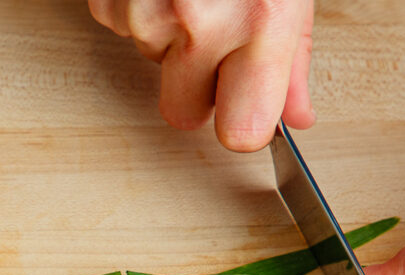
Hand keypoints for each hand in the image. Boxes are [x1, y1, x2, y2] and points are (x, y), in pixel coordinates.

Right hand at [88, 0, 315, 151]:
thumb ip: (293, 56)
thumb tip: (294, 115)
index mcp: (259, 19)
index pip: (241, 131)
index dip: (244, 123)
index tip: (247, 110)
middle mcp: (199, 22)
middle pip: (183, 113)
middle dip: (196, 86)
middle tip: (217, 38)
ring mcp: (146, 12)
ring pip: (152, 65)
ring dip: (170, 37)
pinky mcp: (109, 2)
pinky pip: (123, 29)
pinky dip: (140, 7)